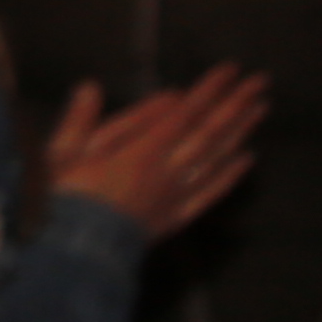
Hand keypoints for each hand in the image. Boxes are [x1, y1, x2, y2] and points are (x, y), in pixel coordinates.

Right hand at [43, 69, 265, 240]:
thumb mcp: (61, 156)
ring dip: (240, 132)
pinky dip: (229, 174)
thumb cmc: (64, 201)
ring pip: (216, 158)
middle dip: (235, 104)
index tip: (230, 68)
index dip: (209, 89)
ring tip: (260, 109)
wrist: (76, 252)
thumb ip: (80, 120)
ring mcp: (176, 193)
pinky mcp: (176, 216)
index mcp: (142, 150)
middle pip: (209, 131)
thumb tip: (92, 86)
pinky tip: (246, 159)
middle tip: (260, 81)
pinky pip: (209, 192)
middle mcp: (168, 168)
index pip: (184, 112)